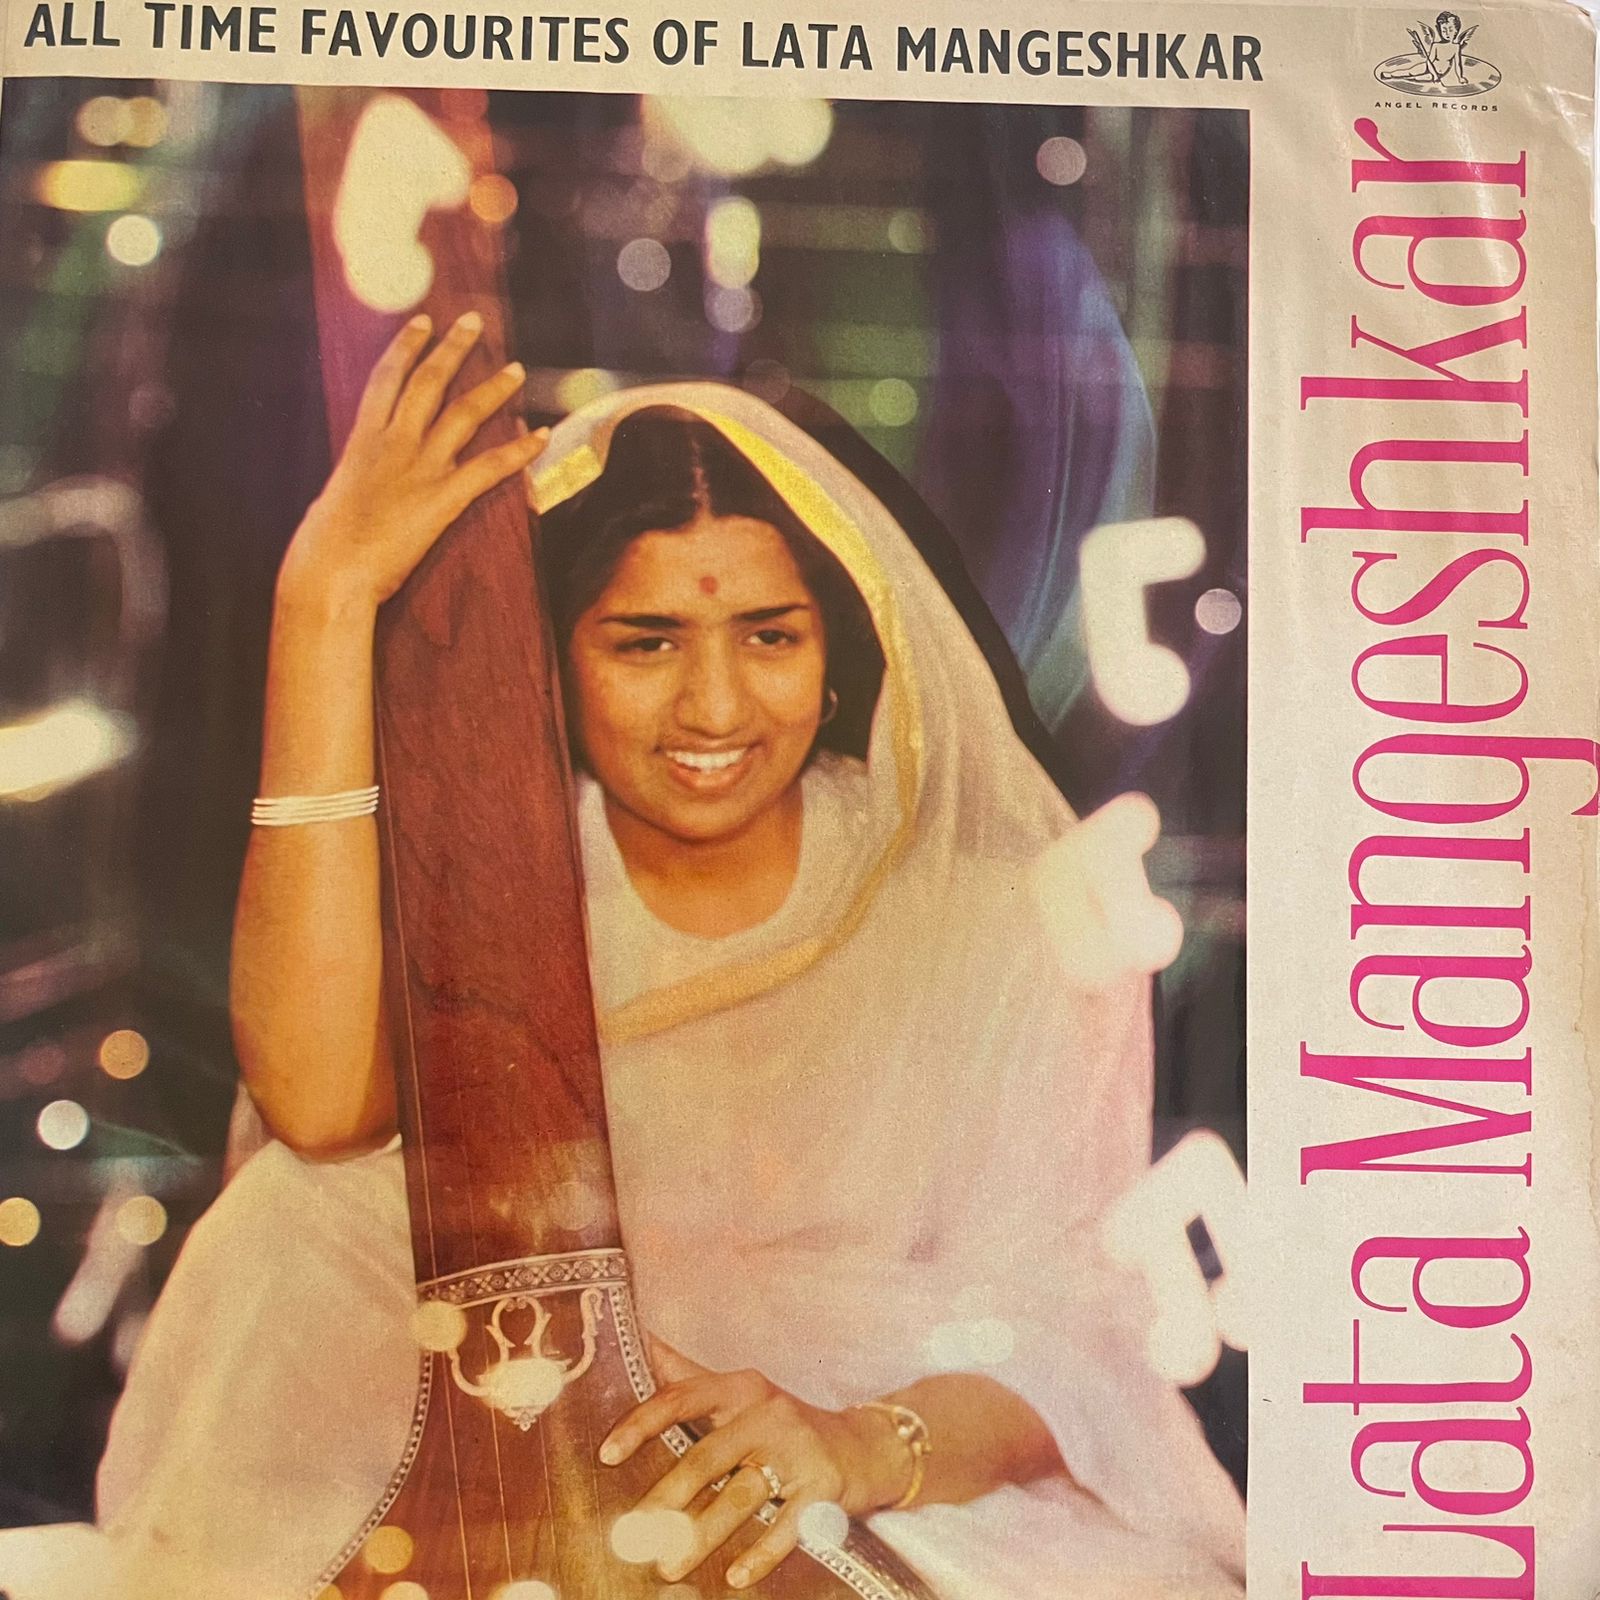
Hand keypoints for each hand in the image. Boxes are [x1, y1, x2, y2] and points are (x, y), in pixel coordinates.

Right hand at [280, 310, 547, 610]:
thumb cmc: (323, 547)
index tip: (422, 322)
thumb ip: (354, 480)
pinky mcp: (443, 498)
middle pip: (427, 383)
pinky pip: (490, 467)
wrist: (330, 571)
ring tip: (515, 369)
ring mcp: (420, 468)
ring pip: (463, 414)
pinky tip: (541, 437)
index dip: (406, 347)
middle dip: (452, 349)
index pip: (386, 379)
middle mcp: (392, 444)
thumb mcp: (335, 498)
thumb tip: (358, 481)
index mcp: (362, 441)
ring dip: (493, 389)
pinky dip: (519, 451)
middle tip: (473, 322)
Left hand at [600, 1338, 907, 1588]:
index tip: (606, 1454)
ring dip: (702, 1536)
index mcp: (741, 1388)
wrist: (866, 1447)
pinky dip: (761, 1553)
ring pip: (742, 1496)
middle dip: (666, 1500)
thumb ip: (691, 1375)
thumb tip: (642, 1340)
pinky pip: (788, 1525)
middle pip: (707, 1457)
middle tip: (632, 1538)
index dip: (642, 1424)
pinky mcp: (826, 1487)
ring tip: (668, 1567)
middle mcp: (769, 1412)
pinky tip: (735, 1577)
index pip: (682, 1398)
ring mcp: (799, 1449)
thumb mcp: (742, 1393)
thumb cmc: (786, 1425)